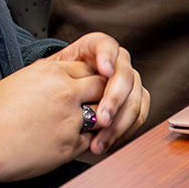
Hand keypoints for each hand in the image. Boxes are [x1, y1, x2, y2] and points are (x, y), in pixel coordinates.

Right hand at [0, 59, 106, 183]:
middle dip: (100, 95)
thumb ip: (46, 76)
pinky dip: (82, 141)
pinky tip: (63, 141)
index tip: (84, 87)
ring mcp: (70, 120)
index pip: (89, 68)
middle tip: (91, 104)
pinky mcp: (70, 146)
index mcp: (52, 72)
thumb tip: (58, 77)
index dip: (88, 79)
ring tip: (74, 124)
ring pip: (101, 115)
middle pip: (102, 87)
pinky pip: (89, 141)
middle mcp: (65, 93)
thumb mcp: (19, 80)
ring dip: (95, 119)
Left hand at [51, 32, 152, 155]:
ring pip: (134, 98)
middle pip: (124, 75)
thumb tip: (64, 84)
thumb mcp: (49, 79)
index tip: (105, 70)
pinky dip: (125, 131)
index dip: (107, 55)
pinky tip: (108, 142)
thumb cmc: (52, 90)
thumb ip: (59, 76)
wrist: (57, 107)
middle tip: (102, 119)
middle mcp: (115, 63)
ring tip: (100, 141)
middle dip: (114, 99)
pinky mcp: (135, 100)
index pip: (104, 45)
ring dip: (119, 122)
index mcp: (93, 50)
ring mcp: (128, 82)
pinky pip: (139, 114)